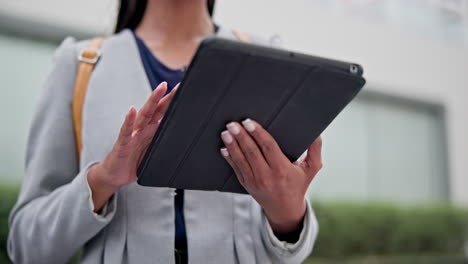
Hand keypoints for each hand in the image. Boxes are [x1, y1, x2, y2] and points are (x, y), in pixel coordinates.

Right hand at [87, 82, 177, 211]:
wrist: (114, 176)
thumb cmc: (133, 163)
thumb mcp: (154, 154)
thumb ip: (164, 145)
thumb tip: (183, 144)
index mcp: (151, 131)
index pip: (164, 113)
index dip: (173, 103)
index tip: (184, 92)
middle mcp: (142, 129)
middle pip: (156, 109)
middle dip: (167, 96)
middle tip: (178, 85)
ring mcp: (132, 134)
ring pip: (144, 115)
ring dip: (152, 101)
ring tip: (160, 88)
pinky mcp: (122, 144)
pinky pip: (126, 131)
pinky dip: (129, 120)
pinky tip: (132, 110)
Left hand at [220, 119, 321, 233]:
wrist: (285, 209)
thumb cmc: (299, 185)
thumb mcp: (312, 169)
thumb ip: (315, 150)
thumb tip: (317, 133)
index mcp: (283, 170)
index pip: (268, 147)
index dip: (257, 133)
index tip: (249, 122)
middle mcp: (267, 176)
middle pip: (251, 152)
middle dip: (240, 136)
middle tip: (232, 123)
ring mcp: (254, 182)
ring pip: (241, 160)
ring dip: (232, 145)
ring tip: (226, 132)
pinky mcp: (246, 184)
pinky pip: (236, 169)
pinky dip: (229, 157)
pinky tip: (224, 147)